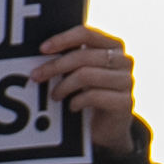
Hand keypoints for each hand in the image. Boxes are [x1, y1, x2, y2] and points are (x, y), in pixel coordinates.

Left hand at [35, 23, 137, 154]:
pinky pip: (93, 96)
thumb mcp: (82, 73)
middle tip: (36, 76)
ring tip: (54, 96)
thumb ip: (71, 59)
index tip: (42, 49)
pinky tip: (71, 106)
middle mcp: (123, 61)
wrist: (109, 129)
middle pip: (83, 56)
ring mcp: (126, 81)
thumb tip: (42, 54)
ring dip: (63, 86)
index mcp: (113, 46)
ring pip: (86, 75)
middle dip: (55, 66)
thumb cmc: (91, 94)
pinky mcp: (125, 102)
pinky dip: (76, 101)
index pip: (86, 34)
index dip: (63, 40)